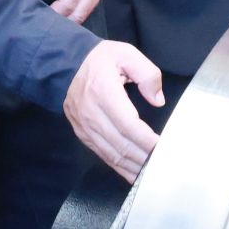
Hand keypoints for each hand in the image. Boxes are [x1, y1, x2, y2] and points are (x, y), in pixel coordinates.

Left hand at [28, 0, 114, 22]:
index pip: (67, 4)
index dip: (53, 14)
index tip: (37, 17)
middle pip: (79, 13)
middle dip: (62, 22)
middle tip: (43, 23)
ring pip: (87, 11)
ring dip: (71, 18)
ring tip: (53, 20)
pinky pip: (92, 3)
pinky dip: (79, 10)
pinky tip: (67, 11)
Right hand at [63, 41, 163, 181]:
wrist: (64, 65)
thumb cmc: (98, 60)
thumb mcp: (126, 53)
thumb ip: (147, 73)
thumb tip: (157, 99)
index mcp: (103, 91)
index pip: (127, 124)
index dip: (146, 139)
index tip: (163, 148)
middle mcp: (91, 113)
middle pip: (121, 144)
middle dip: (144, 158)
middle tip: (164, 164)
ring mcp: (85, 127)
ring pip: (112, 154)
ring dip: (134, 167)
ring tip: (153, 174)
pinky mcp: (83, 134)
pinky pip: (103, 155)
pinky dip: (121, 168)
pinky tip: (136, 174)